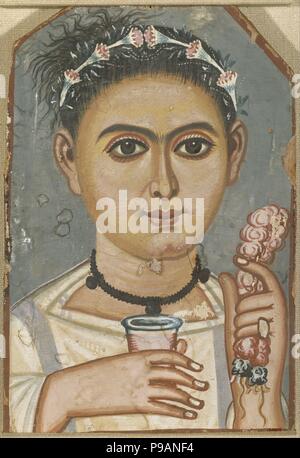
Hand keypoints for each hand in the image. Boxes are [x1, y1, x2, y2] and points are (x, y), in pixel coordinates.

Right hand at [34, 346, 207, 432]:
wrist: (74, 387)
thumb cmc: (96, 373)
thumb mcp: (119, 363)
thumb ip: (140, 363)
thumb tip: (152, 366)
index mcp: (136, 356)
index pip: (168, 355)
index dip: (186, 360)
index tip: (197, 366)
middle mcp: (141, 370)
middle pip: (174, 373)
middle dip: (192, 380)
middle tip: (204, 385)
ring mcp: (139, 387)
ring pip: (172, 391)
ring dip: (189, 398)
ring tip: (199, 402)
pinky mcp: (135, 405)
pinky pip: (163, 408)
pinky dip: (179, 411)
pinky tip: (188, 414)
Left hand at [219, 256, 286, 428]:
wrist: (252, 381)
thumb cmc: (244, 351)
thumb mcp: (234, 319)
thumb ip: (231, 297)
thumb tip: (226, 274)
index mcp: (271, 306)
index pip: (267, 277)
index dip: (255, 266)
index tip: (237, 259)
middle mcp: (279, 311)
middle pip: (250, 297)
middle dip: (238, 313)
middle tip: (242, 332)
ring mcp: (280, 323)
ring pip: (248, 311)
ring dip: (239, 327)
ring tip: (246, 342)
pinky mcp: (278, 335)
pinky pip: (251, 324)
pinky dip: (243, 337)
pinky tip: (249, 349)